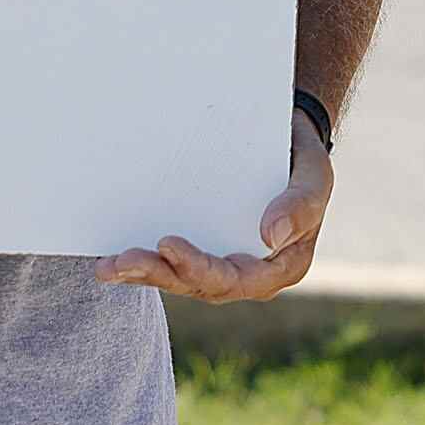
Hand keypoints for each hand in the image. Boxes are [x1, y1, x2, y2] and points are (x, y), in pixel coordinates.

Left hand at [92, 107, 330, 303]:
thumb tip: (270, 235)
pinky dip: (141, 261)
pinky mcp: (197, 245)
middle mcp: (245, 272)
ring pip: (178, 276)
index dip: (198, 267)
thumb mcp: (316, 176)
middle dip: (159, 273)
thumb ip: (302, 205)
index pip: (235, 278)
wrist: (288, 142)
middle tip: (122, 261)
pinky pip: (167, 260)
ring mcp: (218, 260)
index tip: (167, 244)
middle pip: (198, 282)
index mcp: (277, 266)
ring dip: (143, 273)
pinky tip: (110, 261)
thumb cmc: (302, 161)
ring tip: (108, 268)